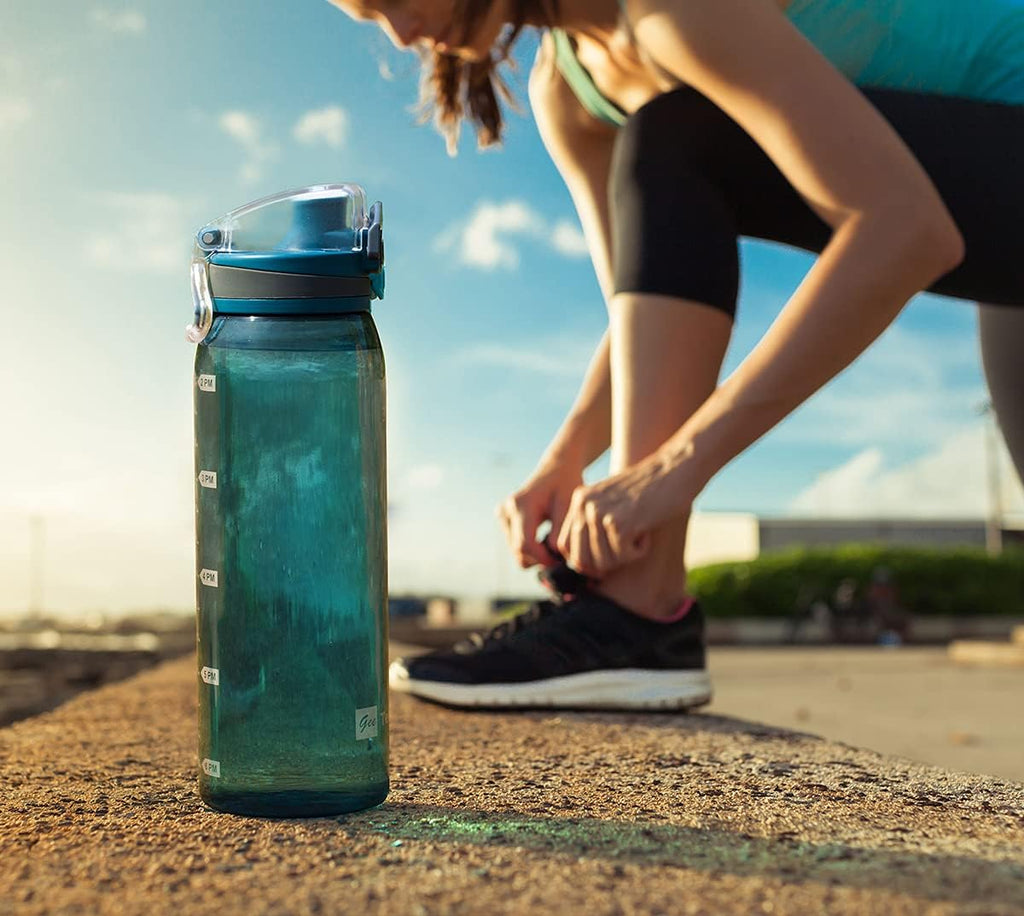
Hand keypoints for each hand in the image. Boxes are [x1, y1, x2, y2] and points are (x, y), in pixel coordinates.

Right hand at [497, 461, 582, 569]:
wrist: (557, 468)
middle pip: (518, 551)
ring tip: (555, 543)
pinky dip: (531, 548)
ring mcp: (502, 514)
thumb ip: (560, 532)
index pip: (525, 544)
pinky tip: (545, 538)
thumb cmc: (566, 485)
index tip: (561, 561)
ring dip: (536, 554)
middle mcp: (506, 509)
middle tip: (561, 555)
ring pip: (516, 551)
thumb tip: (552, 556)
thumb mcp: (568, 506)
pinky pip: (515, 545)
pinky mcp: (503, 518)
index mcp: (521, 504)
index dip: (543, 559)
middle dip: (540, 558)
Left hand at [554, 459, 674, 577]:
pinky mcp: (618, 522)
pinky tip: (647, 530)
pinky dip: (640, 550)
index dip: (583, 562)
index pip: (564, 545)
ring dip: (626, 556)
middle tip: (627, 549)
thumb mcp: (614, 502)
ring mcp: (599, 512)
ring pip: (604, 562)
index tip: (603, 564)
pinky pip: (624, 556)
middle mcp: (584, 504)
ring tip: (640, 533)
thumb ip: (594, 525)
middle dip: (606, 564)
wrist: (676, 469)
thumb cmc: (650, 490)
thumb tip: (580, 566)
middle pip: (582, 559)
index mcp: (580, 499)